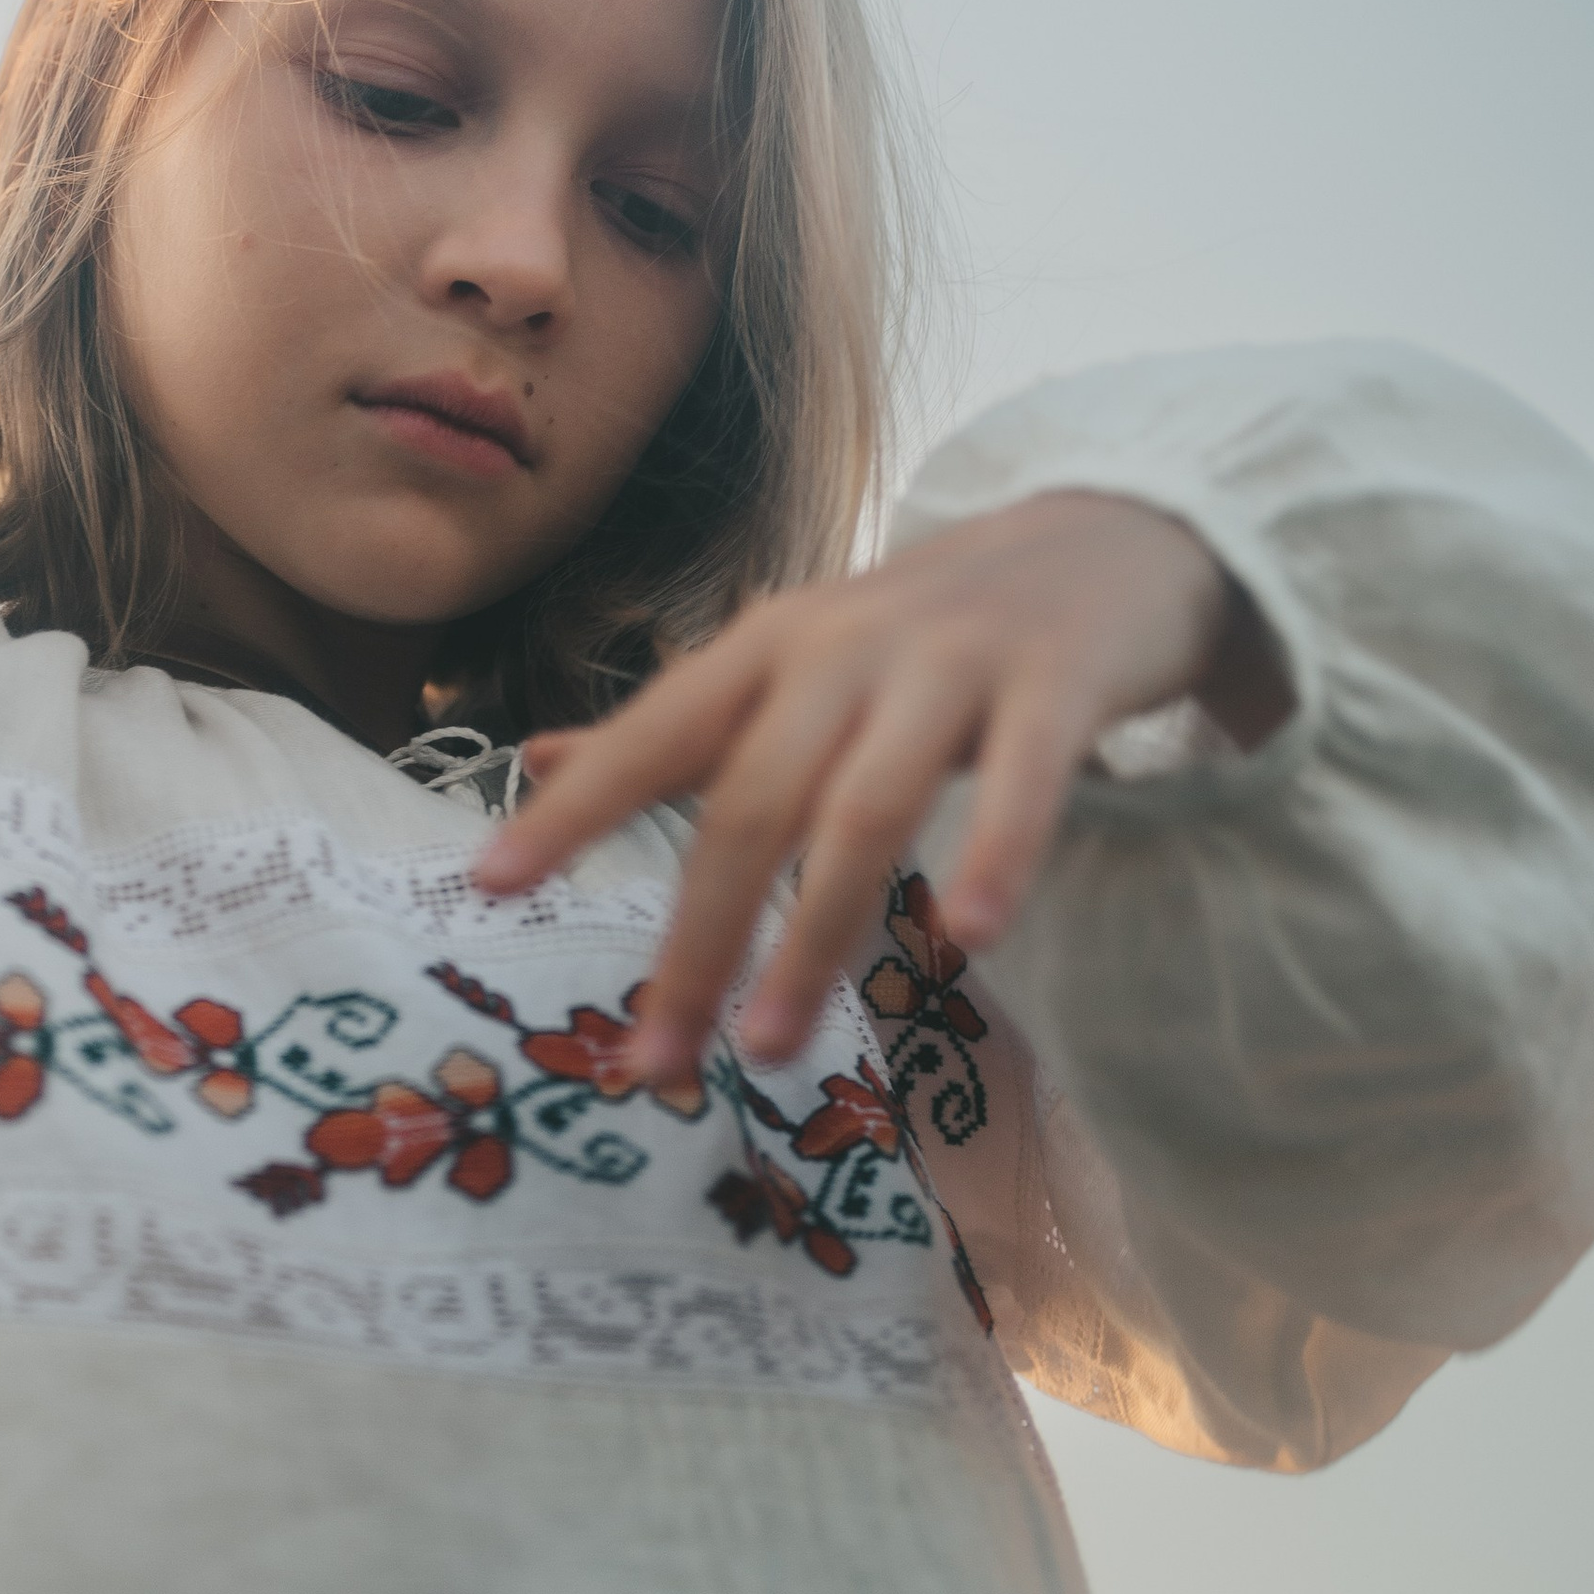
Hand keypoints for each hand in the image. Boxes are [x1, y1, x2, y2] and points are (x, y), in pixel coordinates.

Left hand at [470, 490, 1285, 1086]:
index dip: (572, 805)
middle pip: (750, 798)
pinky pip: (1024, 776)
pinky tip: (967, 940)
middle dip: (696, 935)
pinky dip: (992, 852)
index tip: (489, 885)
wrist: (1104, 533)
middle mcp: (844, 647)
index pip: (654, 731)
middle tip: (655, 1060)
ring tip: (773, 1046)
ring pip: (865, 806)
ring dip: (815, 932)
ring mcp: (953, 661)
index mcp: (769, 646)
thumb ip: (675, 723)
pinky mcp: (1056, 681)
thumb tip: (533, 759)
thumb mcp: (791, 660)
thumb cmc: (923, 629)